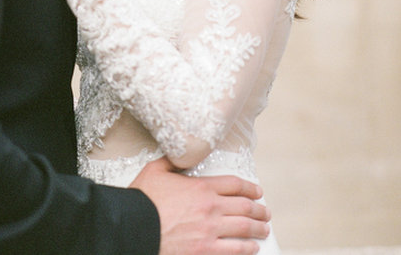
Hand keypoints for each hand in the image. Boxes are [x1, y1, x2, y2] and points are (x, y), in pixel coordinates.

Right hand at [130, 157, 269, 254]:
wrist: (135, 226)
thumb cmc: (143, 199)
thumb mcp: (156, 170)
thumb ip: (172, 161)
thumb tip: (180, 154)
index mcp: (201, 187)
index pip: (234, 184)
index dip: (250, 187)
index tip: (257, 191)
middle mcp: (210, 208)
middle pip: (244, 207)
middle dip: (259, 209)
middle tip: (265, 212)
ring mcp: (210, 231)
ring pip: (244, 229)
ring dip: (258, 230)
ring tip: (263, 230)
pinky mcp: (205, 251)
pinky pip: (233, 251)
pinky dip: (246, 250)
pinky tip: (251, 249)